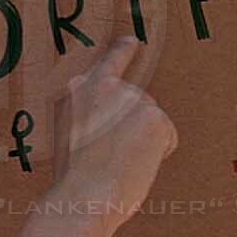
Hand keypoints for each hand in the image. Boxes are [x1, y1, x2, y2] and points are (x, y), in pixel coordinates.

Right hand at [41, 38, 176, 230]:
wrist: (83, 195)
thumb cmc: (73, 178)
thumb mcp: (68, 134)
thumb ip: (87, 114)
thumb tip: (107, 118)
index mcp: (82, 90)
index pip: (109, 61)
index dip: (123, 50)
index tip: (132, 41)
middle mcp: (109, 86)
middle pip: (138, 104)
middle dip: (134, 129)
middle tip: (111, 156)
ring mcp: (134, 98)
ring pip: (154, 123)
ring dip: (145, 143)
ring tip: (120, 161)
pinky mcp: (155, 116)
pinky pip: (168, 138)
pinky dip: (159, 154)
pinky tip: (136, 163)